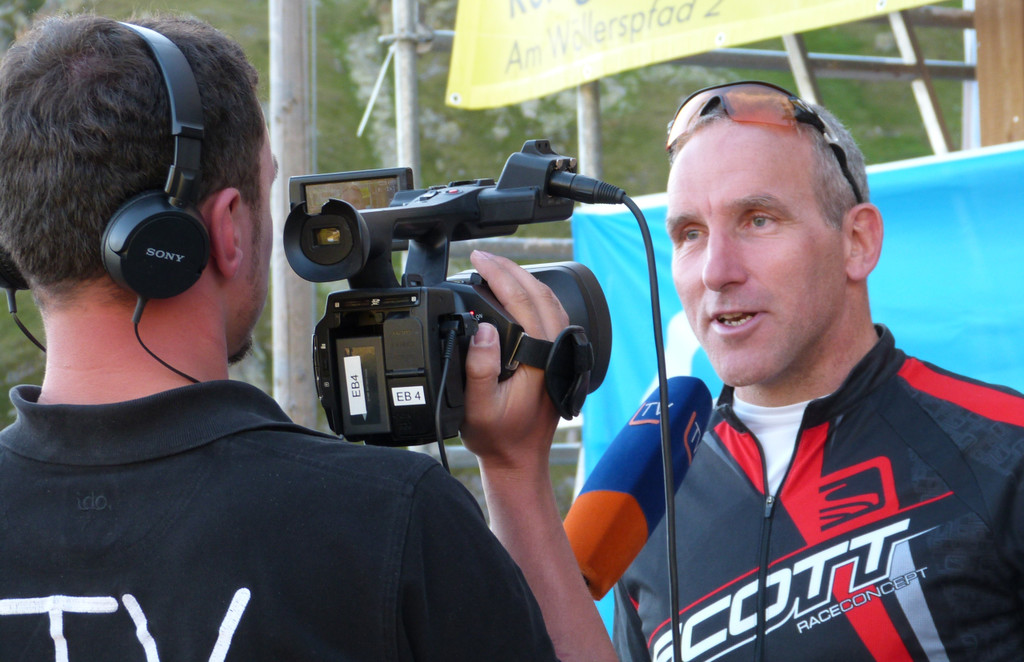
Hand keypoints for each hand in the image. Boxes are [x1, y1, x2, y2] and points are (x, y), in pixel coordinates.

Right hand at [460, 250, 568, 470]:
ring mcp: (558, 352)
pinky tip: (514, 293)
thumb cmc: (499, 437)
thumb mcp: (478, 408)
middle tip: (480, 257)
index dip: (499, 275)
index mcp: (540, 358)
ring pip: (547, 301)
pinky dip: (531, 295)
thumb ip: (480, 369)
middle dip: (509, 269)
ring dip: (521, 279)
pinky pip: (548, 314)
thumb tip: (482, 329)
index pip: (523, 301)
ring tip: (494, 268)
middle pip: (538, 293)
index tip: (477, 260)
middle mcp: (554, 350)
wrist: (520, 460)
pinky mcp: (555, 356)